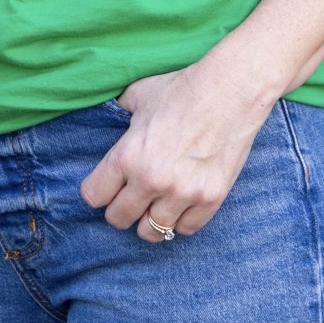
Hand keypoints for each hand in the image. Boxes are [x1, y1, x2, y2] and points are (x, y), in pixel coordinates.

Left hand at [78, 56, 279, 242]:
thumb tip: (108, 115)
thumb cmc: (180, 90)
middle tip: (126, 201)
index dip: (96, 192)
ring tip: (151, 208)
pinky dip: (179, 221)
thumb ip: (119, 113)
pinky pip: (186, 229)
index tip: (103, 189)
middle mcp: (151, 180)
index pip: (94, 196)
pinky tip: (178, 207)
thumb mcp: (136, 96)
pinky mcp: (211, 199)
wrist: (229, 92)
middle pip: (119, 219)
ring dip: (148, 222)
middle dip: (118, 211)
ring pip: (152, 232)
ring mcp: (183, 193)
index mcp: (127, 156)